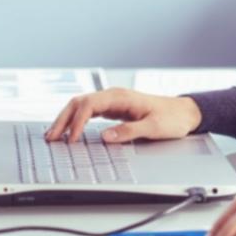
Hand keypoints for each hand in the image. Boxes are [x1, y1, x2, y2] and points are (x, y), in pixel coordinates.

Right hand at [44, 88, 201, 142]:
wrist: (185, 113)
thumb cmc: (172, 118)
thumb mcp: (154, 127)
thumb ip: (129, 131)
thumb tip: (105, 137)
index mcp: (121, 97)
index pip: (89, 105)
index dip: (76, 122)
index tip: (70, 139)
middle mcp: (114, 96)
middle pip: (80, 103)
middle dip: (63, 119)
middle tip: (50, 137)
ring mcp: (112, 102)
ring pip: (81, 107)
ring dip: (66, 119)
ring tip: (52, 135)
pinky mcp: (114, 110)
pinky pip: (89, 113)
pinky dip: (76, 121)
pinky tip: (69, 132)